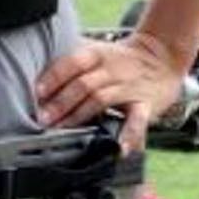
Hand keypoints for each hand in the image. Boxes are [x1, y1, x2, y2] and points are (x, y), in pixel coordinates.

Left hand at [34, 33, 187, 153]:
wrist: (163, 58)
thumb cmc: (121, 60)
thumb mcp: (98, 52)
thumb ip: (72, 62)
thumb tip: (35, 75)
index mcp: (98, 54)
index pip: (72, 63)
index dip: (53, 78)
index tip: (36, 94)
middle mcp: (113, 68)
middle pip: (83, 84)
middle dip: (60, 102)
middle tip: (43, 119)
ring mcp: (130, 87)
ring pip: (101, 99)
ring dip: (79, 116)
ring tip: (62, 129)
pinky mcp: (146, 104)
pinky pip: (137, 119)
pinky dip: (129, 134)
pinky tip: (119, 147)